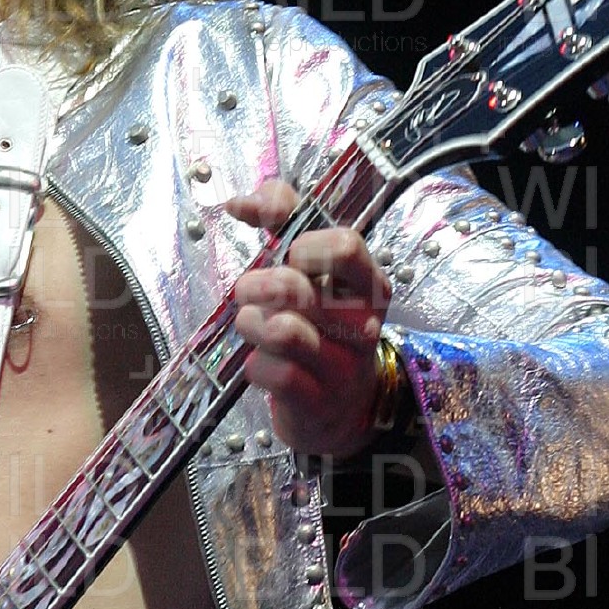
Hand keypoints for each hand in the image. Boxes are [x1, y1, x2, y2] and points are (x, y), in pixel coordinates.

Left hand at [225, 181, 392, 459]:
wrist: (339, 406)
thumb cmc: (321, 324)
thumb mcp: (315, 270)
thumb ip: (284, 219)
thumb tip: (239, 202)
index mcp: (369, 284)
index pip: (345, 245)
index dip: (302, 241)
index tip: (285, 250)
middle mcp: (364, 323)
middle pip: (297, 287)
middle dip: (257, 284)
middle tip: (246, 290)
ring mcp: (343, 365)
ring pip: (281, 331)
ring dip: (251, 323)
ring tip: (251, 323)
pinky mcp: (317, 401)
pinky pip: (272, 372)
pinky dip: (254, 365)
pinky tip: (262, 362)